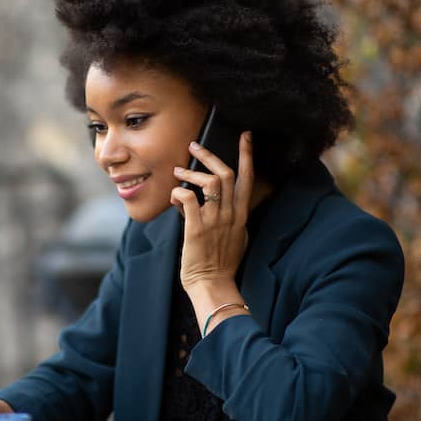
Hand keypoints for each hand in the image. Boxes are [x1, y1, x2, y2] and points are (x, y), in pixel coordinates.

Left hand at [170, 131, 254, 290]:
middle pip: (226, 174)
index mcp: (241, 215)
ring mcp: (214, 221)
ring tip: (177, 172)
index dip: (247, 155)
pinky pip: (188, 199)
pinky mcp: (196, 228)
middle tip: (194, 146)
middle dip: (209, 155)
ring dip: (190, 173)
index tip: (245, 136)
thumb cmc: (221, 263)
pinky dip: (179, 192)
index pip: (247, 179)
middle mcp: (230, 215)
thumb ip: (228, 216)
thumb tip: (212, 200)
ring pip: (209, 183)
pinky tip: (173, 196)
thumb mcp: (234, 236)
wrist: (212, 284)